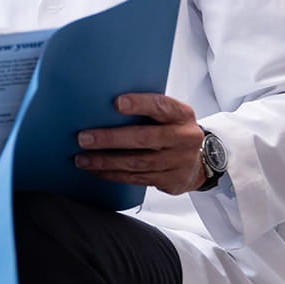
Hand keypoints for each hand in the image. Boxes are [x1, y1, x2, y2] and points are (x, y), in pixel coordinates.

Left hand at [73, 93, 205, 194]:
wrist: (201, 162)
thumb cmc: (173, 131)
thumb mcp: (170, 115)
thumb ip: (147, 110)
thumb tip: (103, 102)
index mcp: (182, 115)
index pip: (161, 106)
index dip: (139, 104)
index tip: (116, 103)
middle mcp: (184, 138)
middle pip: (144, 138)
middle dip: (110, 138)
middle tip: (84, 138)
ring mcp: (180, 161)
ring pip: (137, 162)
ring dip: (106, 161)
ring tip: (83, 158)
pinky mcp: (171, 181)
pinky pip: (137, 178)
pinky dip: (113, 175)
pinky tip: (97, 170)